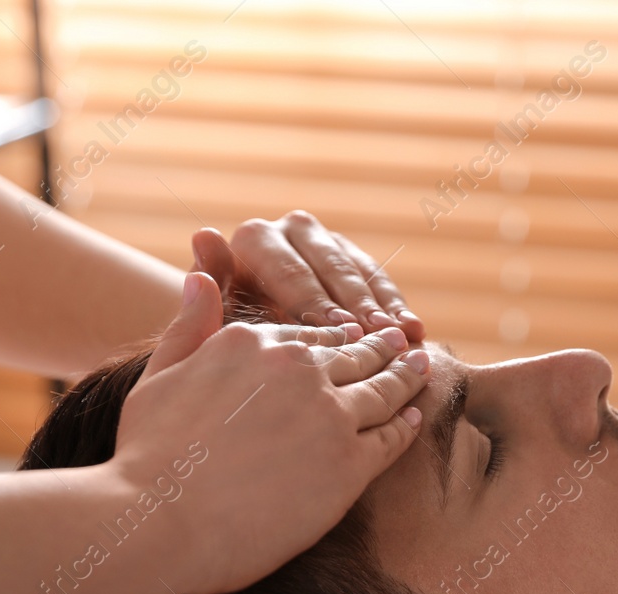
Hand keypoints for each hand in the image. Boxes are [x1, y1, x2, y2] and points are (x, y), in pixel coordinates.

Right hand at [110, 271, 429, 593]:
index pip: (311, 334)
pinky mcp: (349, 464)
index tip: (355, 336)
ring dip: (405, 376)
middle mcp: (298, 367)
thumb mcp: (158, 377)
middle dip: (382, 348)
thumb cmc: (146, 457)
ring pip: (382, 389)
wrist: (157, 522)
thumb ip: (188, 326)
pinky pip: (390, 437)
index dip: (338, 336)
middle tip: (404, 344)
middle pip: (355, 355)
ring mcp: (329, 415)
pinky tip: (412, 419)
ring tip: (419, 369)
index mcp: (252, 341)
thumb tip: (200, 276)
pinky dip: (405, 425)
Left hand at [189, 214, 424, 342]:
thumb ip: (213, 284)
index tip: (339, 332)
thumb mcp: (218, 318)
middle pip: (329, 267)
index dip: (317, 303)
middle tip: (374, 336)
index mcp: (255, 238)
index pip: (290, 270)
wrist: (255, 340)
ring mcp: (327, 240)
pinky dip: (396, 306)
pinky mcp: (354, 256)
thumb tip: (204, 235)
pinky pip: (379, 279)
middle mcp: (292, 228)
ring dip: (381, 306)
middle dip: (354, 304)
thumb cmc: (231, 340)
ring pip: (359, 272)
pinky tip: (414, 330)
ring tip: (401, 336)